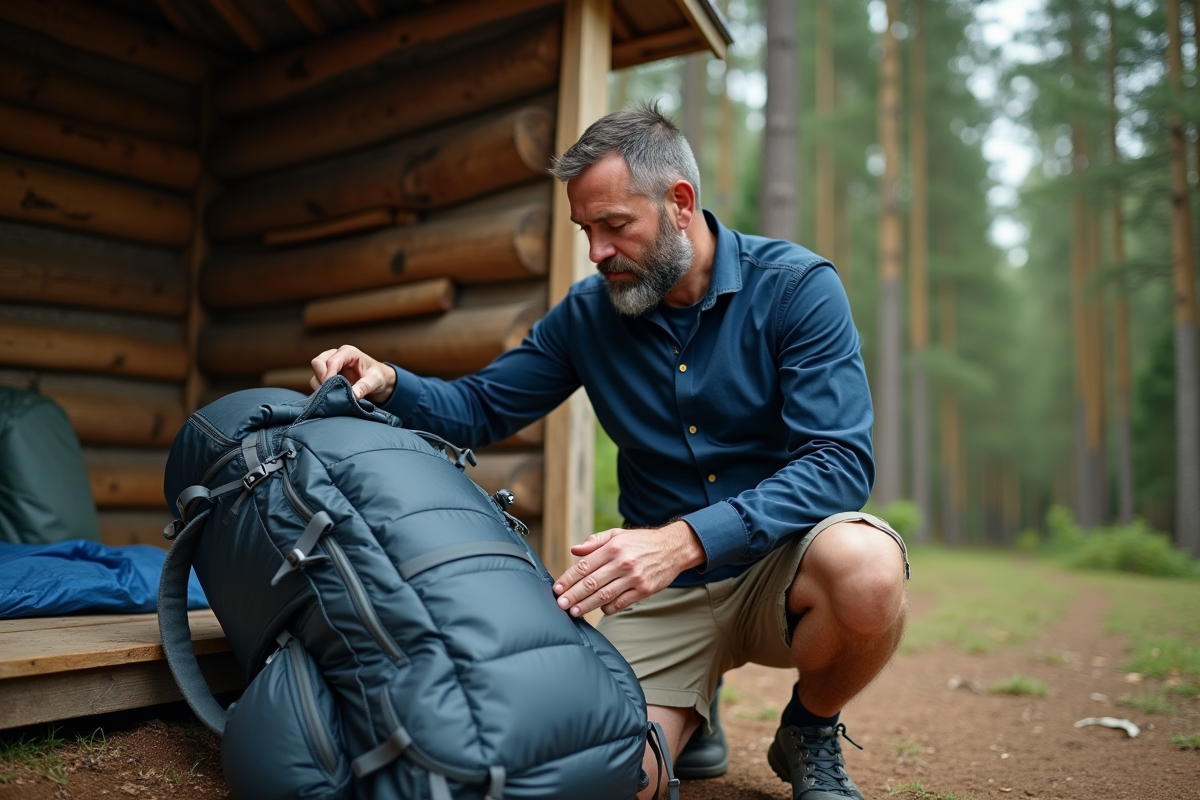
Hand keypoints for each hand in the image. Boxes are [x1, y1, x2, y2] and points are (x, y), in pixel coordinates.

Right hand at [310, 345, 395, 401]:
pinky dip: (322, 389)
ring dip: (321, 385)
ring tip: (335, 395)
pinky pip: (317, 382)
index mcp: (348, 352)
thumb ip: (364, 386)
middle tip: (332, 392)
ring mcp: (329, 365)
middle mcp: (336, 356)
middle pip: (318, 363)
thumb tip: (354, 395)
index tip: (332, 389)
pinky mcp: (326, 375)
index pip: (332, 361)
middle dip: (322, 378)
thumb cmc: (377, 377)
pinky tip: (333, 395)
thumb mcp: (375, 381)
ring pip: (316, 374)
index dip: (329, 374)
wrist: (376, 382)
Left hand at [552, 521, 705, 616]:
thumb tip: (574, 550)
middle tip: (560, 604)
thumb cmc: (641, 541)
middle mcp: (622, 563)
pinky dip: (608, 608)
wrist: (672, 548)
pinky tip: (599, 609)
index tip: (557, 588)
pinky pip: (621, 603)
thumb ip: (595, 542)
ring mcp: (634, 578)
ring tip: (574, 611)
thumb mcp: (617, 535)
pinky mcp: (644, 590)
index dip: (568, 579)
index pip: (584, 566)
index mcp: (613, 548)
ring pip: (604, 595)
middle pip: (591, 583)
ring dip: (586, 605)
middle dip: (573, 595)